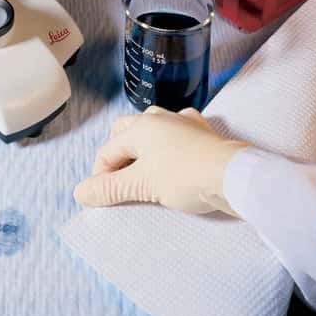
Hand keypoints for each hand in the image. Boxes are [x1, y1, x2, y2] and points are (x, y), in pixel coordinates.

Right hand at [73, 106, 249, 214]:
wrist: (235, 177)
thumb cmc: (186, 177)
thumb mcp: (141, 186)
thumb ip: (108, 189)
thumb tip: (80, 192)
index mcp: (141, 127)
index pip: (107, 151)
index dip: (100, 176)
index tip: (104, 198)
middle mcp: (161, 118)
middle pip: (125, 131)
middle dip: (117, 155)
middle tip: (121, 180)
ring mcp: (184, 122)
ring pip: (152, 127)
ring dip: (142, 146)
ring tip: (144, 169)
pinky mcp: (203, 132)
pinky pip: (178, 132)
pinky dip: (169, 144)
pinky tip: (174, 157)